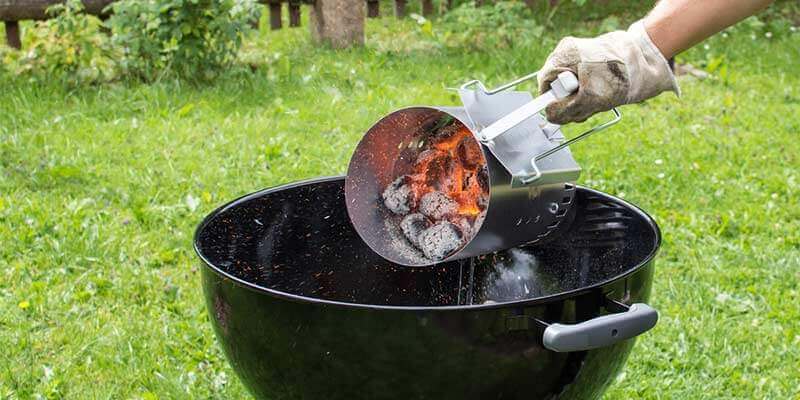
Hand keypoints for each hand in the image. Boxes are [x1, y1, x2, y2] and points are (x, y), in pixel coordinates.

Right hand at [538, 21, 679, 124]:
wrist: (646, 60)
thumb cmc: (621, 75)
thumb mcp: (590, 100)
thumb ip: (565, 111)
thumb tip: (549, 117)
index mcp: (564, 55)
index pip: (545, 82)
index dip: (550, 100)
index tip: (556, 111)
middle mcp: (568, 52)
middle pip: (556, 86)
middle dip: (569, 102)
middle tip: (586, 107)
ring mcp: (579, 55)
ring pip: (569, 87)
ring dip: (580, 100)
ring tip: (598, 100)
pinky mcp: (590, 61)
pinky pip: (581, 83)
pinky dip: (588, 93)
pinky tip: (601, 94)